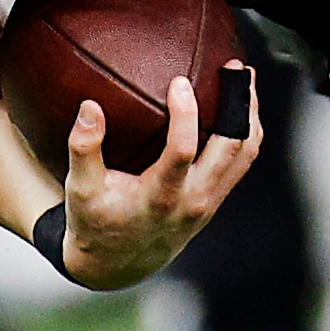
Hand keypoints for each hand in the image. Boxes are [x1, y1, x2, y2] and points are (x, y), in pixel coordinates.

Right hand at [48, 66, 261, 287]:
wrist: (119, 263)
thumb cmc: (96, 222)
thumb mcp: (80, 191)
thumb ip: (84, 149)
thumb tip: (90, 107)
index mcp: (160, 197)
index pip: (182, 151)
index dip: (186, 115)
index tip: (179, 82)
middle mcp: (193, 199)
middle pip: (232, 147)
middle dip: (238, 104)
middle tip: (234, 67)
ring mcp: (210, 200)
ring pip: (245, 153)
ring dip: (249, 114)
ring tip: (243, 79)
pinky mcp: (216, 198)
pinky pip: (242, 161)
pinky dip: (246, 130)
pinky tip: (238, 104)